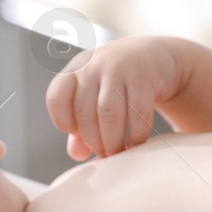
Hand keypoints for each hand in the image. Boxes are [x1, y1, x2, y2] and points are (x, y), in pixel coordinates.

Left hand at [45, 36, 182, 159]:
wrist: (154, 55)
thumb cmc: (118, 81)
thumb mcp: (94, 95)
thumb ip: (80, 125)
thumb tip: (77, 154)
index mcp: (75, 70)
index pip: (57, 98)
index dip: (64, 122)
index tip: (79, 136)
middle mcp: (93, 66)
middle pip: (84, 113)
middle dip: (93, 142)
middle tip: (104, 155)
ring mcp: (118, 69)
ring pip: (109, 114)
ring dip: (112, 142)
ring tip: (118, 154)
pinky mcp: (143, 77)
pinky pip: (138, 113)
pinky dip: (136, 134)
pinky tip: (136, 144)